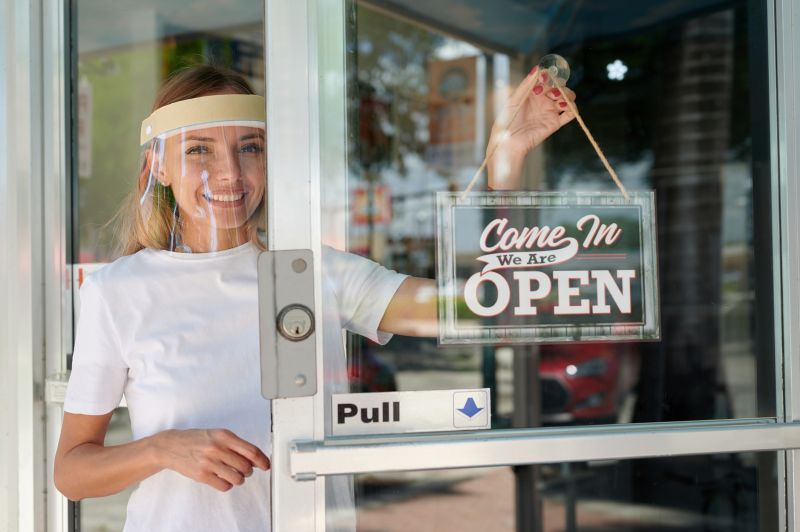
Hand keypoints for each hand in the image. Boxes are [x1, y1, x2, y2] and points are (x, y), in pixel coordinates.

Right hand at [153, 429, 269, 491]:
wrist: (172, 446)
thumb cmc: (197, 439)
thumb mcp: (218, 434)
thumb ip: (236, 444)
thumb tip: (255, 458)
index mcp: (224, 436)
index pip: (251, 451)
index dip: (262, 460)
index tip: (266, 465)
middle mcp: (218, 449)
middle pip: (246, 467)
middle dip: (249, 471)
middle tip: (245, 470)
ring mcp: (209, 463)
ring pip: (237, 478)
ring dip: (239, 479)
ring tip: (234, 474)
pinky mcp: (202, 475)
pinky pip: (225, 486)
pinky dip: (228, 484)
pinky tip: (223, 478)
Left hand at [487, 67, 575, 189]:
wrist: (509, 142)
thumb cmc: (507, 121)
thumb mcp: (513, 100)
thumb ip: (526, 85)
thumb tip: (536, 68)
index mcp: (533, 93)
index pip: (547, 79)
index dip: (548, 76)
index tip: (544, 78)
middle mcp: (543, 101)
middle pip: (560, 86)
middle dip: (558, 85)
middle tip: (548, 92)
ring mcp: (550, 111)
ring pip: (567, 98)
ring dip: (566, 94)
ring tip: (556, 100)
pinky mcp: (555, 123)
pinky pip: (570, 114)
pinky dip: (572, 108)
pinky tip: (564, 107)